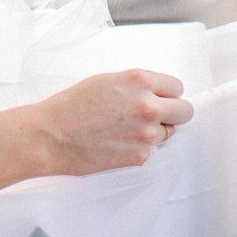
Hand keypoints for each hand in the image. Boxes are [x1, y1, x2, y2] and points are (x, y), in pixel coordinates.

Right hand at [31, 69, 193, 174]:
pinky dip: (138, 148)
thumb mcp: (107, 80)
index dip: (167, 93)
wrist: (51, 136)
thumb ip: (137, 86)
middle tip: (157, 115)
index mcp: (139, 81)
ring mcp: (146, 134)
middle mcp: (148, 106)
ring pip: (169, 132)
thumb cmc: (72, 105)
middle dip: (174, 112)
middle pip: (185, 111)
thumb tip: (157, 94)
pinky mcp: (140, 156)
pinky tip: (117, 143)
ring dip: (155, 131)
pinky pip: (151, 150)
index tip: (160, 97)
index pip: (176, 87)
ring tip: (127, 129)